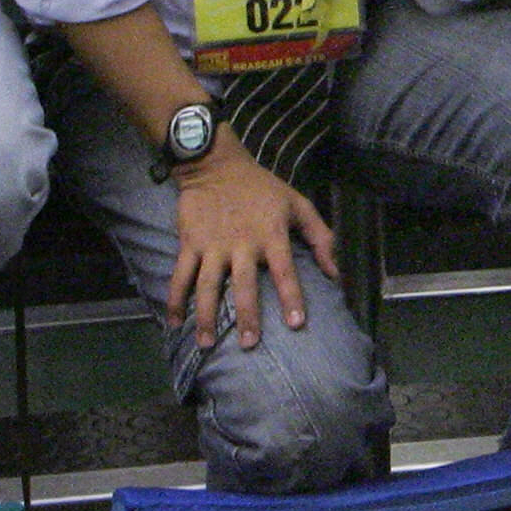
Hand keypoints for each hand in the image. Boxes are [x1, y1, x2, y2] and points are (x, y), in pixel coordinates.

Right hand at [167, 140, 339, 349]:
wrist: (215, 165)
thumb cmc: (262, 188)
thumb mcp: (298, 204)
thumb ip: (321, 238)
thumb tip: (337, 273)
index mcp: (271, 235)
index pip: (285, 271)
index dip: (291, 297)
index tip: (296, 324)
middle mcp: (242, 244)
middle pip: (244, 286)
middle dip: (246, 316)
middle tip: (249, 345)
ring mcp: (212, 246)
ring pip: (207, 286)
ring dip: (206, 317)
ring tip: (207, 343)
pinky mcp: (189, 244)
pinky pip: (180, 276)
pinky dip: (174, 299)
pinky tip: (174, 323)